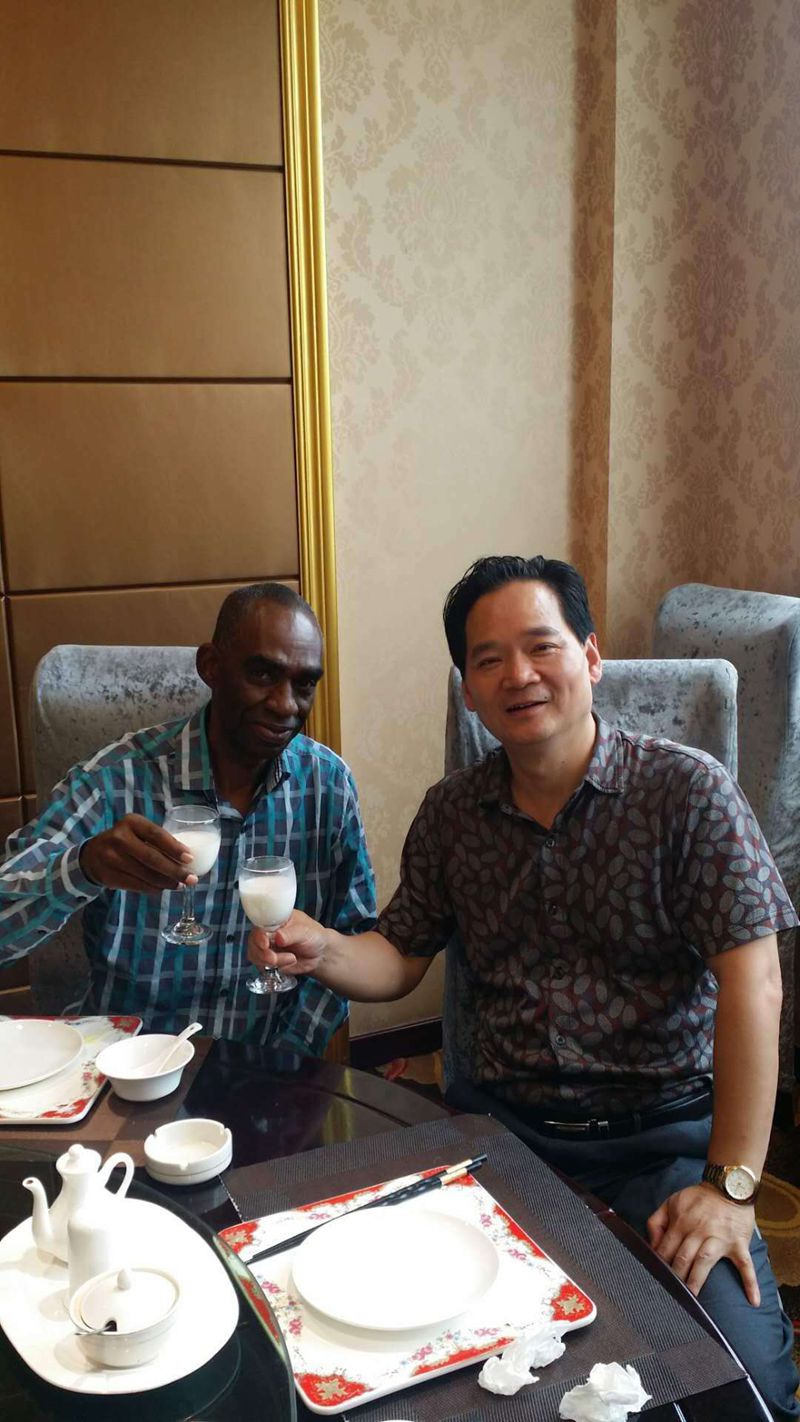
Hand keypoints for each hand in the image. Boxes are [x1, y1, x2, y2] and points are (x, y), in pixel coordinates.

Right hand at [79, 814, 196, 893]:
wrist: (92, 855)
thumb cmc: (126, 841)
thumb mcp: (137, 831)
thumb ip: (157, 840)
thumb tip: (187, 860)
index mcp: (131, 822)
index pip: (156, 834)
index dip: (174, 847)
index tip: (190, 859)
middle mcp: (119, 837)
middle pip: (152, 858)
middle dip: (175, 871)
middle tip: (191, 879)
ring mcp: (111, 857)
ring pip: (145, 874)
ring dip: (166, 882)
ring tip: (179, 885)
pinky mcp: (108, 875)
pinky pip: (137, 885)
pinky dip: (153, 888)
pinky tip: (162, 888)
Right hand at [247, 909, 328, 978]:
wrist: (319, 954)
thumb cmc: (313, 936)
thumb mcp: (305, 931)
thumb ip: (291, 934)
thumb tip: (278, 936)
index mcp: (274, 918)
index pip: (259, 924)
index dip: (259, 935)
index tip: (265, 943)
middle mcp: (266, 931)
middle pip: (254, 941)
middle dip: (263, 953)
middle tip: (275, 959)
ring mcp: (266, 946)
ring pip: (255, 955)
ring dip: (269, 961)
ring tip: (291, 959)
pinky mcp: (267, 960)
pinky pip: (260, 965)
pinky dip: (271, 968)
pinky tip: (288, 963)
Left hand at [647, 1183, 758, 1304]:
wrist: (728, 1187)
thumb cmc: (698, 1198)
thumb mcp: (671, 1202)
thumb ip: (656, 1222)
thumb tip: (651, 1246)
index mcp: (681, 1222)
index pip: (666, 1247)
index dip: (659, 1263)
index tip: (656, 1278)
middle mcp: (699, 1231)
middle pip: (684, 1257)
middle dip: (676, 1276)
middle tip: (671, 1294)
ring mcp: (720, 1238)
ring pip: (705, 1261)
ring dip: (697, 1280)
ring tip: (692, 1300)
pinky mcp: (739, 1244)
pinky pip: (746, 1264)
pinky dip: (750, 1282)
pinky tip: (753, 1300)